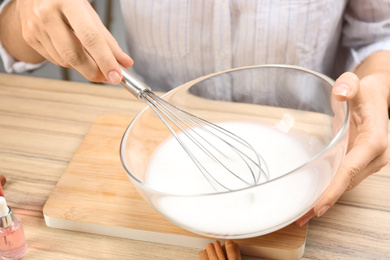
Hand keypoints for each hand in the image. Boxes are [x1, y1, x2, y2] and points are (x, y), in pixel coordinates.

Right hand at [14, 0, 132, 82]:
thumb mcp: (89, 12)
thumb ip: (107, 39)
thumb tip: (124, 63)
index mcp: (67, 2)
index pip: (90, 38)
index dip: (105, 61)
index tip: (116, 76)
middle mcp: (47, 14)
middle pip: (75, 55)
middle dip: (95, 72)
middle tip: (109, 77)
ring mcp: (35, 27)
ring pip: (65, 61)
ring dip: (84, 66)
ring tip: (92, 58)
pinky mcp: (29, 37)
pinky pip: (55, 60)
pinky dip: (70, 62)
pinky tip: (74, 51)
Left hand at [296, 72, 388, 225]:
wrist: (374, 99)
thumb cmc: (364, 93)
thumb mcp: (356, 85)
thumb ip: (349, 86)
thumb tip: (341, 92)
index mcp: (374, 142)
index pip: (350, 171)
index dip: (333, 190)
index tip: (318, 206)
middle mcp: (373, 157)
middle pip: (346, 184)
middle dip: (324, 201)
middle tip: (300, 217)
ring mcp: (366, 162)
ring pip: (344, 185)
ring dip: (324, 200)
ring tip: (301, 215)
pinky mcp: (357, 163)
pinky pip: (342, 180)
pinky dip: (328, 190)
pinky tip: (311, 199)